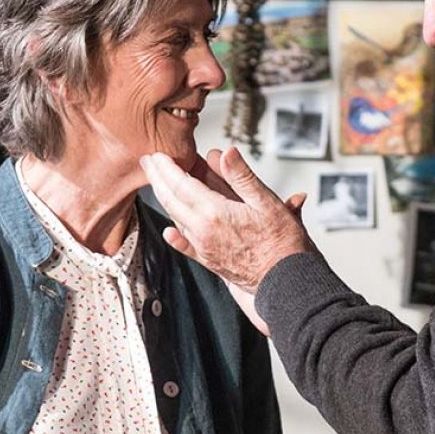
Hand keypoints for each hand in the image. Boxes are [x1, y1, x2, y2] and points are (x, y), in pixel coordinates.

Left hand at [141, 147, 314, 295]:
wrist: (286, 281)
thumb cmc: (282, 242)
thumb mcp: (267, 201)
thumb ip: (241, 176)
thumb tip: (226, 152)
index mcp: (214, 213)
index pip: (181, 184)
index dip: (167, 168)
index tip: (158, 154)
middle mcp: (203, 231)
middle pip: (171, 199)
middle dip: (157, 179)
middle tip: (148, 162)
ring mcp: (203, 247)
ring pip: (176, 218)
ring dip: (165, 198)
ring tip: (159, 183)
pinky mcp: (209, 260)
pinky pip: (186, 246)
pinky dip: (175, 236)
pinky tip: (169, 231)